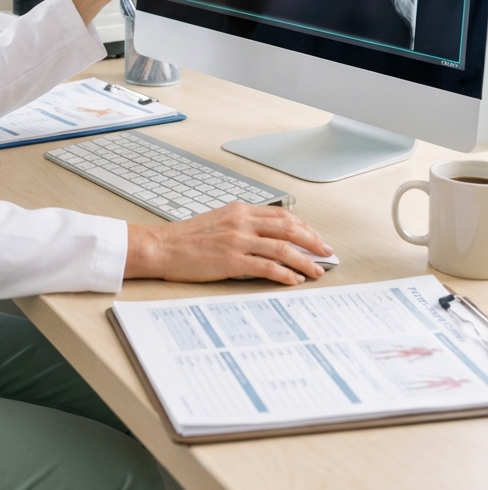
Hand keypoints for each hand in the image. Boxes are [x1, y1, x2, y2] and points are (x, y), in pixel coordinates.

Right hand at [124, 202, 332, 285]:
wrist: (162, 247)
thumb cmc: (186, 239)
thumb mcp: (217, 221)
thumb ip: (241, 224)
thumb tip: (264, 235)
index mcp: (239, 210)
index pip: (281, 215)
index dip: (303, 227)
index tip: (315, 238)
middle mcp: (241, 221)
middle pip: (288, 228)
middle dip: (312, 241)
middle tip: (326, 253)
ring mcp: (238, 240)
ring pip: (283, 248)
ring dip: (305, 260)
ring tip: (317, 270)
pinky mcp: (233, 261)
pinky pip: (268, 267)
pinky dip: (285, 274)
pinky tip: (294, 280)